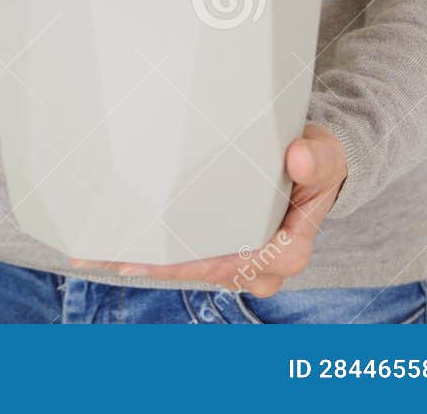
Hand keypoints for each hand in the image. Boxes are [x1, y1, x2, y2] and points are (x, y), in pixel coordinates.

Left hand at [69, 122, 346, 294]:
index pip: (240, 263)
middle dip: (158, 265)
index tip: (165, 256)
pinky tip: (116, 243)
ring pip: (187, 267)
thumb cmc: (318, 163)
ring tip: (100, 252)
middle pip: (202, 270)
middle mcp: (257, 265)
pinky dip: (152, 250)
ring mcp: (235, 259)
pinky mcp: (218, 247)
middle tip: (113, 255)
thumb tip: (299, 157)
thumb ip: (318, 160)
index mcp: (286, 250)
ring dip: (146, 261)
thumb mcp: (327, 157)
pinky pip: (184, 254)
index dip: (201, 262)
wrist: (311, 167)